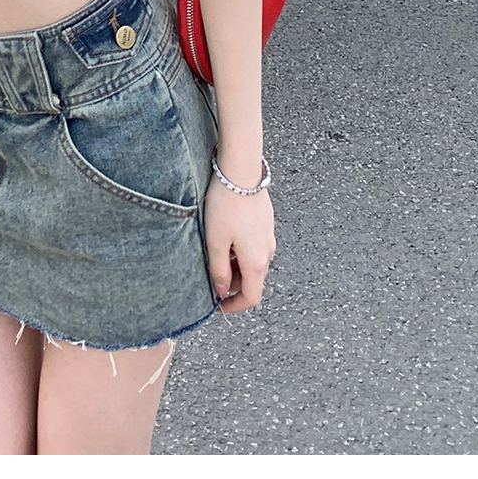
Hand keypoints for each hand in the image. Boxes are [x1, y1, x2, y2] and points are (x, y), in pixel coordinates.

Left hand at [204, 178, 274, 313]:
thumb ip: (218, 270)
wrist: (241, 172)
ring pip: (252, 262)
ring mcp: (268, 236)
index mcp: (256, 262)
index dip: (234, 307)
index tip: (218, 306)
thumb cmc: (226, 206)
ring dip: (234, 266)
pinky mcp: (265, 223)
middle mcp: (267, 252)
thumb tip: (221, 291)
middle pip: (252, 280)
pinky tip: (223, 234)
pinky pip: (254, 246)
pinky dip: (239, 251)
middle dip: (231, 284)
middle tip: (209, 275)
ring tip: (213, 251)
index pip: (252, 297)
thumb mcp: (216, 241)